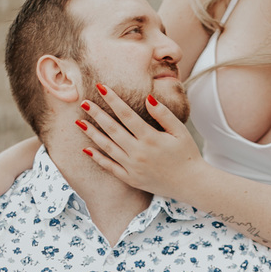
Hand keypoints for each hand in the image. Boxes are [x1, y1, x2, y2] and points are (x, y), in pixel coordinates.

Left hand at [79, 85, 204, 199]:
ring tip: (79, 122)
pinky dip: (98, 158)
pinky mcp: (131, 179)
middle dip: (96, 114)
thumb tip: (147, 98)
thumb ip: (163, 114)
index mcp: (151, 138)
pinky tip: (87, 149)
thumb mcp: (180, 131)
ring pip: (108, 147)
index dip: (112, 99)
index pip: (126, 114)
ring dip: (92, 134)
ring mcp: (133, 167)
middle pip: (112, 129)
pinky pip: (110, 167)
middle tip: (83, 102)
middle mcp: (138, 152)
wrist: (191, 184)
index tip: (100, 87)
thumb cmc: (187, 154)